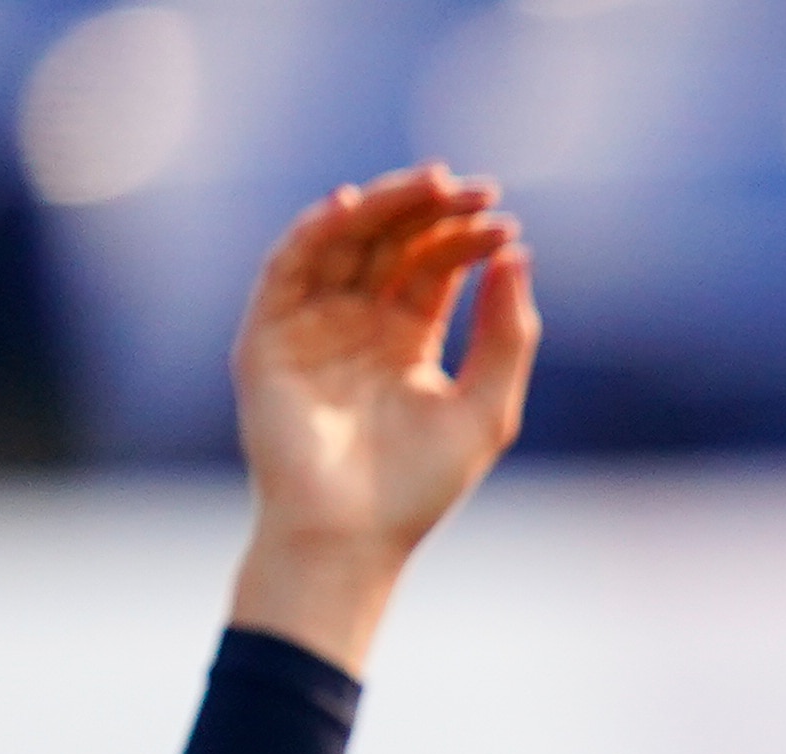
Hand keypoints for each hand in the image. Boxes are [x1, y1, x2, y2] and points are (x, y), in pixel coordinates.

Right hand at [225, 166, 541, 670]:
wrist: (349, 538)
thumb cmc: (418, 487)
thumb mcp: (485, 408)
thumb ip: (507, 335)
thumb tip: (518, 253)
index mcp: (406, 341)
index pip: (433, 268)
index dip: (465, 239)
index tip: (504, 221)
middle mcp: (357, 325)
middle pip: (390, 245)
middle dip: (428, 211)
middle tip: (472, 186)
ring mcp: (309, 326)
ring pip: (343, 244)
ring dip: (381, 208)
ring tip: (428, 184)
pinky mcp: (267, 336)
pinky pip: (286, 268)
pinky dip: (313, 232)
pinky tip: (350, 207)